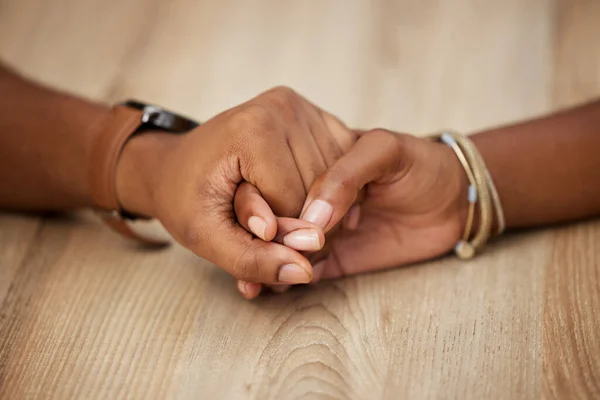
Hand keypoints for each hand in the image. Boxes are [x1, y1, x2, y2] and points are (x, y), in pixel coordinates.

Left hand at [115, 87, 354, 283]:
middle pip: (316, 193)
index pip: (295, 204)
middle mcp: (283, 107)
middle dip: (297, 227)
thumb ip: (252, 259)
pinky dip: (321, 194)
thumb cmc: (184, 199)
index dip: (279, 236)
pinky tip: (296, 201)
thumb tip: (304, 272)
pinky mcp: (312, 115)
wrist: (173, 165)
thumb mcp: (206, 237)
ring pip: (331, 183)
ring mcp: (300, 107)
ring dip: (311, 214)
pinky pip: (337, 166)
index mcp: (254, 130)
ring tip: (277, 220)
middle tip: (265, 237)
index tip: (253, 242)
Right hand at [237, 129, 468, 297]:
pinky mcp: (335, 259)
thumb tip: (311, 217)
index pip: (275, 183)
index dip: (259, 204)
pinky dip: (285, 280)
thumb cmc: (422, 164)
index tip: (253, 224)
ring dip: (264, 265)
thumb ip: (345, 174)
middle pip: (272, 220)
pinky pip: (304, 271)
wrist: (456, 201)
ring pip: (283, 248)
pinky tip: (268, 288)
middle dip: (255, 240)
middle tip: (244, 260)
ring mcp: (322, 231)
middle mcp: (313, 199)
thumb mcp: (385, 150)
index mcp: (316, 165)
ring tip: (248, 281)